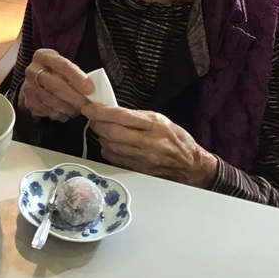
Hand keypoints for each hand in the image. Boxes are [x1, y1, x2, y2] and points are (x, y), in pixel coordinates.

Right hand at [18, 49, 92, 121]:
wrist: (35, 81)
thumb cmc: (55, 72)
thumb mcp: (62, 65)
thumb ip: (74, 74)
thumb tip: (91, 90)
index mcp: (42, 56)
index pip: (62, 65)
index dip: (77, 78)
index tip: (90, 89)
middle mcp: (32, 70)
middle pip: (56, 85)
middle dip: (75, 97)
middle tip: (88, 105)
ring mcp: (28, 87)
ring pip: (52, 101)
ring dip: (69, 108)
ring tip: (79, 109)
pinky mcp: (28, 102)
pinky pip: (48, 112)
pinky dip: (61, 115)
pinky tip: (67, 113)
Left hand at [82, 103, 218, 186]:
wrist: (189, 163)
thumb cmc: (175, 138)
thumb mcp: (159, 119)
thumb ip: (135, 116)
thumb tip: (110, 111)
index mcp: (154, 125)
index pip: (122, 117)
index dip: (102, 112)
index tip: (89, 108)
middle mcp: (148, 142)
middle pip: (113, 133)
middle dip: (98, 125)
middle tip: (93, 119)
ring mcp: (143, 158)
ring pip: (111, 147)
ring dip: (101, 138)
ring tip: (102, 131)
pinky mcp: (138, 169)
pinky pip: (114, 159)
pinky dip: (108, 150)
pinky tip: (110, 144)